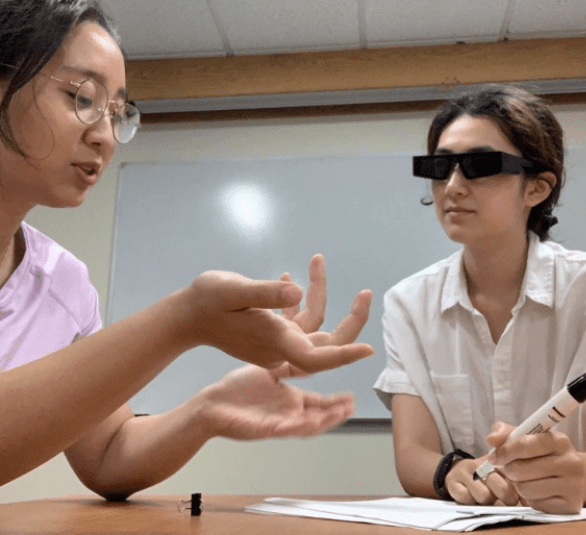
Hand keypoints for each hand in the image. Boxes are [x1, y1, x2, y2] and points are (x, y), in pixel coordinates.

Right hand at [183, 258, 372, 373]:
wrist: (185, 316)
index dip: (343, 355)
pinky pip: (295, 320)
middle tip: (365, 294)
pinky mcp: (270, 331)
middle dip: (350, 321)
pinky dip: (299, 300)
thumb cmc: (205, 301)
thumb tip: (297, 292)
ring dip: (319, 294)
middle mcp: (280, 345)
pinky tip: (290, 275)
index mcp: (274, 340)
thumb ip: (265, 292)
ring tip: (316, 260)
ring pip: (311, 326)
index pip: (315, 357)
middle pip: (325, 344)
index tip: (368, 349)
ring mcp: (276, 340)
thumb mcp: (233, 290)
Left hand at [199, 364, 354, 438]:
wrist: (212, 403)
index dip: (336, 402)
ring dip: (325, 421)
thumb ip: (288, 364)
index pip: (319, 403)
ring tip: (342, 413)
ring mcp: (277, 422)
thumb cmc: (238, 389)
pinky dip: (300, 426)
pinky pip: (285, 428)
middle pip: (319, 416)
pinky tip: (312, 421)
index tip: (352, 397)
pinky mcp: (264, 428)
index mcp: (290, 400)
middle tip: (353, 405)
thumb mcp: (269, 370)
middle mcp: (287, 413)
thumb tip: (305, 346)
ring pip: (307, 425)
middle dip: (337, 412)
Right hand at [445, 456, 519, 506]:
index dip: (517, 489)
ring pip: (484, 496)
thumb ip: (514, 483)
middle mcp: (479, 464)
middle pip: (501, 487)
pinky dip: (470, 501)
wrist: (456, 472)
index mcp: (495, 460)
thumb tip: (529, 499)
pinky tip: (471, 496)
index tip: (517, 493)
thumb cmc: (485, 477)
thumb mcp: (500, 474)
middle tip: (505, 499)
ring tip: (486, 496)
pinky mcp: (452, 482)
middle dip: (506, 497)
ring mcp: (465, 472)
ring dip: (486, 501)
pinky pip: (466, 498)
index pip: (512, 474)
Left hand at [485, 422, 585, 513]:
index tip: (494, 457)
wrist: (572, 475)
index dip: (504, 451)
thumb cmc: (542, 453)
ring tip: (521, 479)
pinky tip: (534, 490)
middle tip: (508, 469)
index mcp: (559, 440)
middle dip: (508, 470)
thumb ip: (504, 432)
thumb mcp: (525, 435)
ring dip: (517, 485)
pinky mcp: (570, 505)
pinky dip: (529, 499)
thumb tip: (491, 440)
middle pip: (521, 469)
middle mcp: (571, 462)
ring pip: (526, 489)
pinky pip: (535, 504)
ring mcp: (573, 486)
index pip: (524, 445)